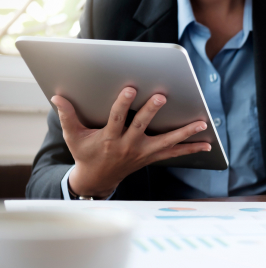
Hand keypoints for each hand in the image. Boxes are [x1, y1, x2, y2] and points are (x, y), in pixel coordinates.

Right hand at [51, 87, 210, 198]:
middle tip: (162, 98)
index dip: (122, 103)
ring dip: (185, 133)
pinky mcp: (153, 157)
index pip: (117, 118)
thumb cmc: (86, 154)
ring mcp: (144, 152)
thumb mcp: (74, 137)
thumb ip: (68, 116)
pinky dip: (191, 149)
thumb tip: (57, 97)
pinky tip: (207, 145)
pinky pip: (175, 153)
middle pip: (142, 126)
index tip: (130, 89)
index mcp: (110, 138)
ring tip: (201, 124)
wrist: (98, 178)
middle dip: (152, 111)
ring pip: (167, 142)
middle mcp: (129, 145)